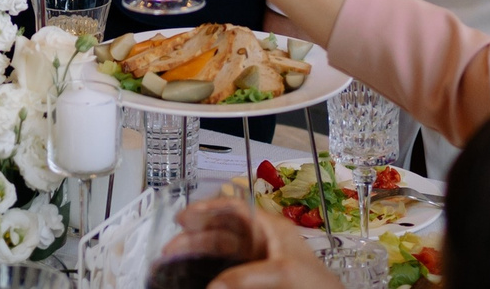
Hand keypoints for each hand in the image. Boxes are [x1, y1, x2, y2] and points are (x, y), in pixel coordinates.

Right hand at [162, 196, 344, 288]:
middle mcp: (261, 241)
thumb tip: (213, 286)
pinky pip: (226, 271)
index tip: (183, 217)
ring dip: (197, 254)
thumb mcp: (282, 273)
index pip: (233, 209)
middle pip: (220, 231)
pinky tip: (196, 276)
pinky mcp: (256, 280)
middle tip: (171, 247)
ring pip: (220, 253)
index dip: (207, 208)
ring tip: (174, 261)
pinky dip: (210, 272)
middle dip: (194, 236)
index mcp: (270, 228)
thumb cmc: (318, 284)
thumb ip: (245, 277)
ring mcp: (258, 261)